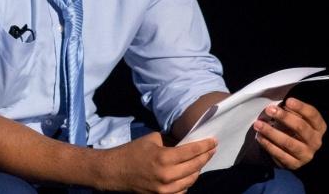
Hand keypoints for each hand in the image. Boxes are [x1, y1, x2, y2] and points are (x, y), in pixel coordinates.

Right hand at [98, 130, 216, 192]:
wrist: (114, 171)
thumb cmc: (132, 151)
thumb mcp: (153, 140)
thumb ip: (171, 141)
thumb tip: (188, 141)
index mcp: (164, 158)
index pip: (192, 152)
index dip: (205, 146)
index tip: (214, 141)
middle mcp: (166, 175)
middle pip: (195, 167)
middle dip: (206, 157)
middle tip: (212, 149)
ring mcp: (164, 190)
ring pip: (191, 181)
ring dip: (198, 170)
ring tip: (201, 161)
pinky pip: (181, 191)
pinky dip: (187, 183)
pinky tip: (188, 175)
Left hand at [252, 97, 326, 169]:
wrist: (299, 151)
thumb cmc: (297, 128)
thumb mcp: (300, 118)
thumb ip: (293, 111)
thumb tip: (279, 107)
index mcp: (319, 127)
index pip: (312, 115)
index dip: (301, 107)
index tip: (288, 101)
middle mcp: (315, 142)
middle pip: (300, 127)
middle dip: (284, 117)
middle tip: (269, 110)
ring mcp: (306, 155)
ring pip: (288, 142)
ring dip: (271, 132)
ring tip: (258, 124)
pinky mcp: (294, 164)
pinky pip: (280, 154)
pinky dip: (268, 145)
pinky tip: (259, 136)